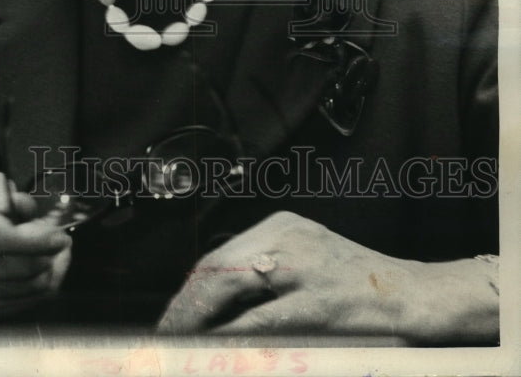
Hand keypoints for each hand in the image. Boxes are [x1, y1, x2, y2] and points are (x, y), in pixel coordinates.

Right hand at [0, 171, 71, 316]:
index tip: (57, 236)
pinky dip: (34, 292)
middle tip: (62, 243)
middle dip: (46, 258)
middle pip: (7, 268)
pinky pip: (12, 307)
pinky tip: (44, 273)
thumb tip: (28, 214)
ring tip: (57, 256)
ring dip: (47, 275)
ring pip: (15, 292)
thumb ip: (2, 190)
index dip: (30, 240)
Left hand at [157, 211, 498, 342]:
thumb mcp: (305, 263)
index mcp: (280, 227)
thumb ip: (262, 276)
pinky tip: (216, 351)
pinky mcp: (319, 301)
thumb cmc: (357, 286)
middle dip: (184, 308)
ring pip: (230, 291)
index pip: (217, 258)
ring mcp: (303, 267)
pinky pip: (263, 323)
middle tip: (163, 338)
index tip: (171, 319)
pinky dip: (233, 338)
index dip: (188, 293)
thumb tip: (210, 309)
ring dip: (198, 323)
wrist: (415, 296)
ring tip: (179, 346)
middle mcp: (287, 237)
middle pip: (216, 270)